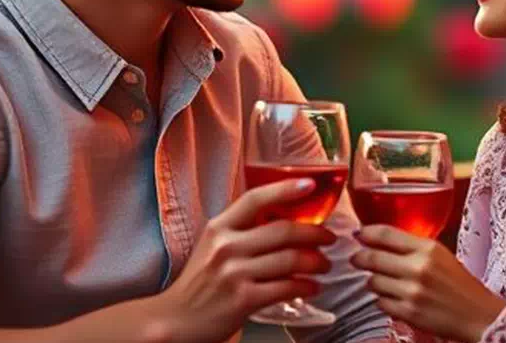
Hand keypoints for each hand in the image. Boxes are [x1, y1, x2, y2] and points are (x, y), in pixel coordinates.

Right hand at [151, 178, 337, 342]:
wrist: (176, 320)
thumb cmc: (200, 282)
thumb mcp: (212, 246)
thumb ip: (241, 230)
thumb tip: (284, 218)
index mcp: (219, 227)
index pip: (255, 199)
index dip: (285, 189)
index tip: (310, 184)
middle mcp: (226, 246)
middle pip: (283, 230)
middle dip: (315, 233)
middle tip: (329, 238)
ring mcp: (235, 273)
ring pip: (290, 259)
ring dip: (316, 261)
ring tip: (324, 265)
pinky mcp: (244, 300)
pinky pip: (287, 287)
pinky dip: (307, 286)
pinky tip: (312, 286)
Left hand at [352, 225, 505, 342]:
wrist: (478, 315)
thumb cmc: (459, 285)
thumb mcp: (440, 255)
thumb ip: (412, 246)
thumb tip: (379, 240)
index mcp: (428, 248)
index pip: (386, 234)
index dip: (367, 233)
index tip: (359, 235)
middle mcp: (419, 267)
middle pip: (373, 258)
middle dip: (360, 258)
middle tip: (357, 259)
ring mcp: (412, 291)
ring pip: (373, 282)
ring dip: (374, 282)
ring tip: (385, 282)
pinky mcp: (409, 313)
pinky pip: (380, 303)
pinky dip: (383, 301)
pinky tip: (395, 299)